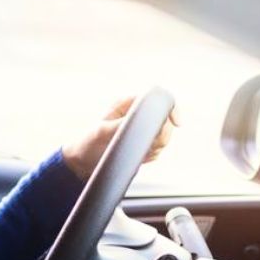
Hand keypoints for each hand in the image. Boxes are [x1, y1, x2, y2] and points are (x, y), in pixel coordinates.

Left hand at [61, 95, 178, 180]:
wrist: (82, 162)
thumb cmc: (87, 142)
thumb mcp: (101, 132)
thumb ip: (123, 125)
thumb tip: (144, 122)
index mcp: (127, 104)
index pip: (158, 97)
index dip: (171, 108)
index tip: (177, 123)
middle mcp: (137, 114)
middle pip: (167, 120)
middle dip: (161, 135)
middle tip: (145, 146)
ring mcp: (142, 129)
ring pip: (165, 137)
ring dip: (154, 148)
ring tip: (135, 152)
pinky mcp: (143, 144)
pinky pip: (158, 150)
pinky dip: (151, 156)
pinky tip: (136, 158)